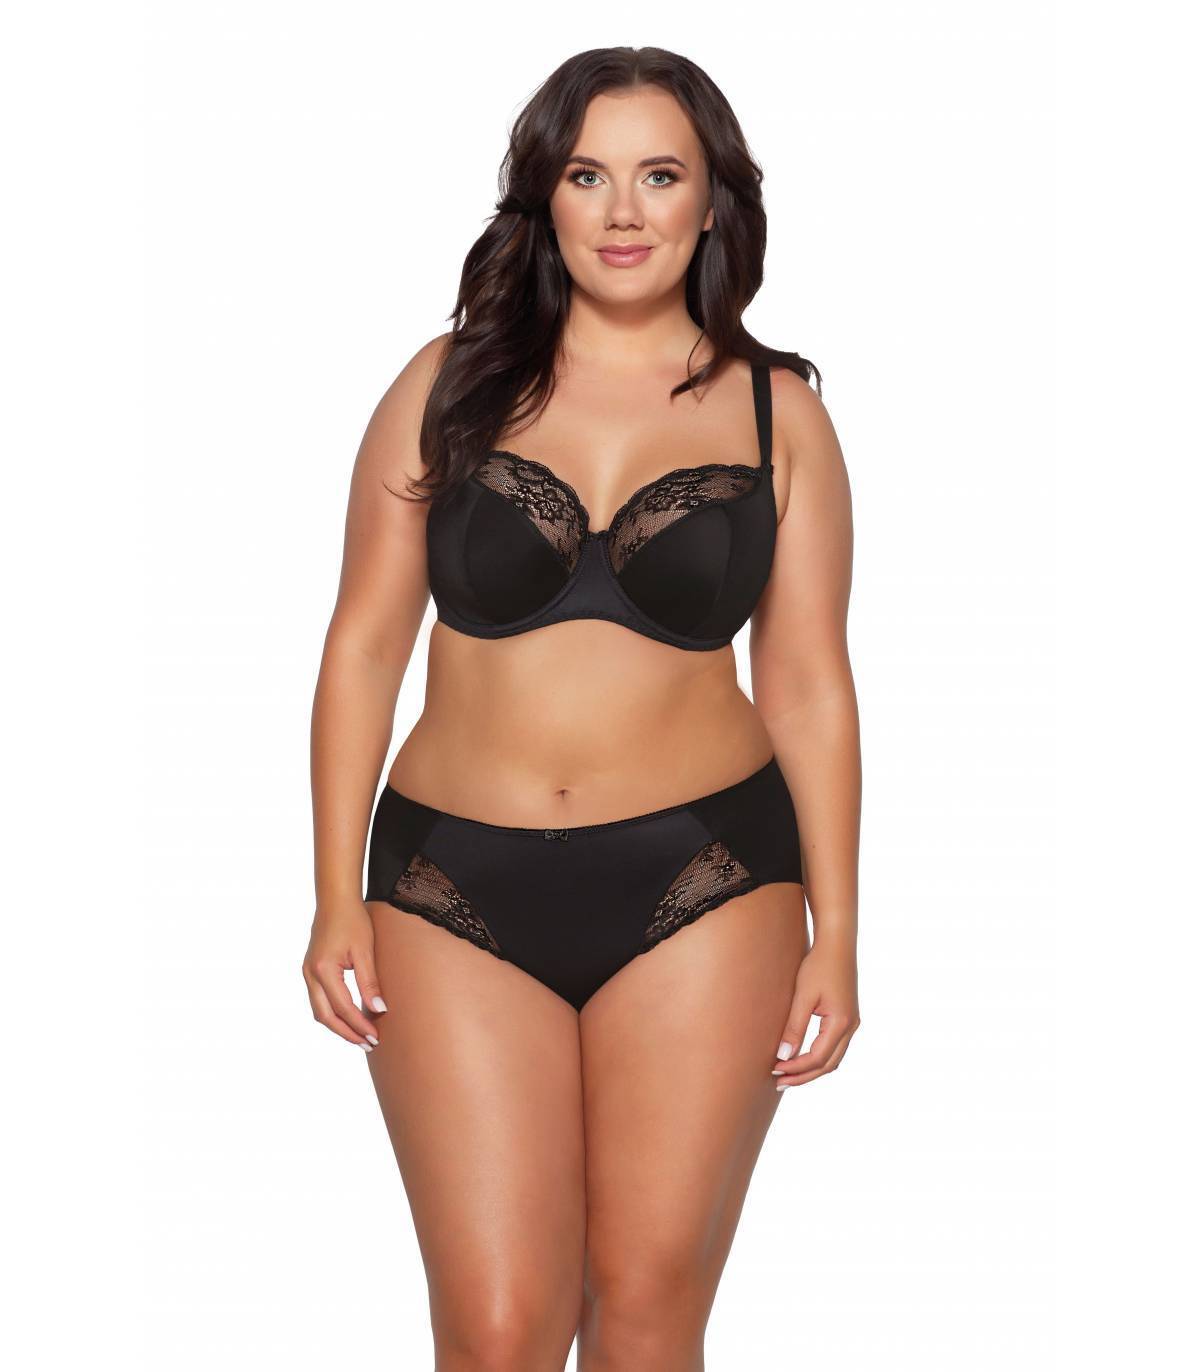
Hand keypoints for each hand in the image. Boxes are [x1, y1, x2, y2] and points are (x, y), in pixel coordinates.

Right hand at [301, 901, 387, 1051]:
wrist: (335, 900)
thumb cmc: (353, 920)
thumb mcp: (365, 950)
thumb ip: (370, 981)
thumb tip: (380, 1009)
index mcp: (323, 969)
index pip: (343, 1007)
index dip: (359, 1024)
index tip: (376, 1036)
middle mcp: (310, 974)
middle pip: (326, 1016)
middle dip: (347, 1033)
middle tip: (368, 1044)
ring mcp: (307, 973)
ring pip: (319, 1011)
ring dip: (338, 1026)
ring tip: (360, 1036)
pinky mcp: (310, 971)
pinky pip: (319, 1000)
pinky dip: (333, 1013)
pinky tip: (349, 1018)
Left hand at [772, 939, 860, 1088]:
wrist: (837, 944)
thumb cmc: (818, 966)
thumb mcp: (803, 996)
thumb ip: (794, 1027)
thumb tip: (784, 1056)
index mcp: (841, 1023)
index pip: (817, 1058)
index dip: (796, 1069)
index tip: (775, 1070)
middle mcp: (851, 1027)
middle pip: (828, 1065)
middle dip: (804, 1076)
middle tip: (780, 1082)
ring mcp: (852, 1023)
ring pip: (833, 1058)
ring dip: (812, 1068)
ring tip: (788, 1074)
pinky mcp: (848, 1018)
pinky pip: (834, 1047)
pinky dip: (819, 1057)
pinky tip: (802, 1056)